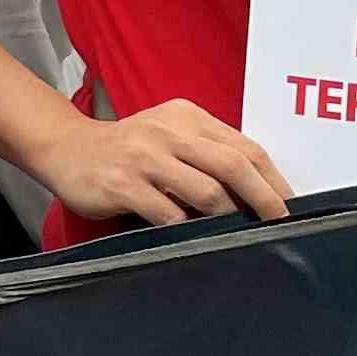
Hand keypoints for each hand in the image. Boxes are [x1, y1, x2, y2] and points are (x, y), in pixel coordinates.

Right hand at [40, 96, 288, 229]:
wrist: (65, 148)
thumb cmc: (128, 150)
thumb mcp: (169, 136)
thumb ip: (206, 154)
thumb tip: (256, 193)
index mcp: (187, 117)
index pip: (245, 147)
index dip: (274, 180)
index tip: (291, 206)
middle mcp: (168, 131)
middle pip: (233, 165)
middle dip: (264, 200)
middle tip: (279, 225)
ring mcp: (144, 157)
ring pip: (206, 191)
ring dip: (227, 218)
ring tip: (235, 234)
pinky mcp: (122, 183)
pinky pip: (167, 213)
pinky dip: (186, 229)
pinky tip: (191, 238)